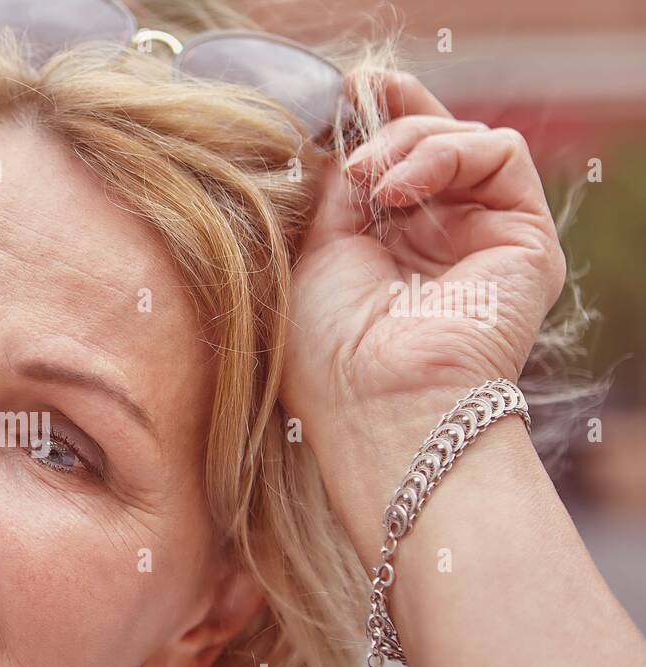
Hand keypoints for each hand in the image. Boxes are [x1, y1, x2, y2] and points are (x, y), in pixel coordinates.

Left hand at [281, 71, 562, 549]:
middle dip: (391, 115)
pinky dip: (446, 152)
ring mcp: (481, 240)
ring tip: (369, 178)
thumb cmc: (327, 353)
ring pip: (463, 142)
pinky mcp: (524, 239)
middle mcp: (436, 244)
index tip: (340, 94)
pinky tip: (397, 189)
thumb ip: (334, 189)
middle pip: (428, 145)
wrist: (377, 406)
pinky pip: (500, 155)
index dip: (371, 123)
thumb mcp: (311, 254)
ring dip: (408, 140)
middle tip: (353, 102)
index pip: (390, 166)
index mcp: (384, 252)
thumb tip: (344, 133)